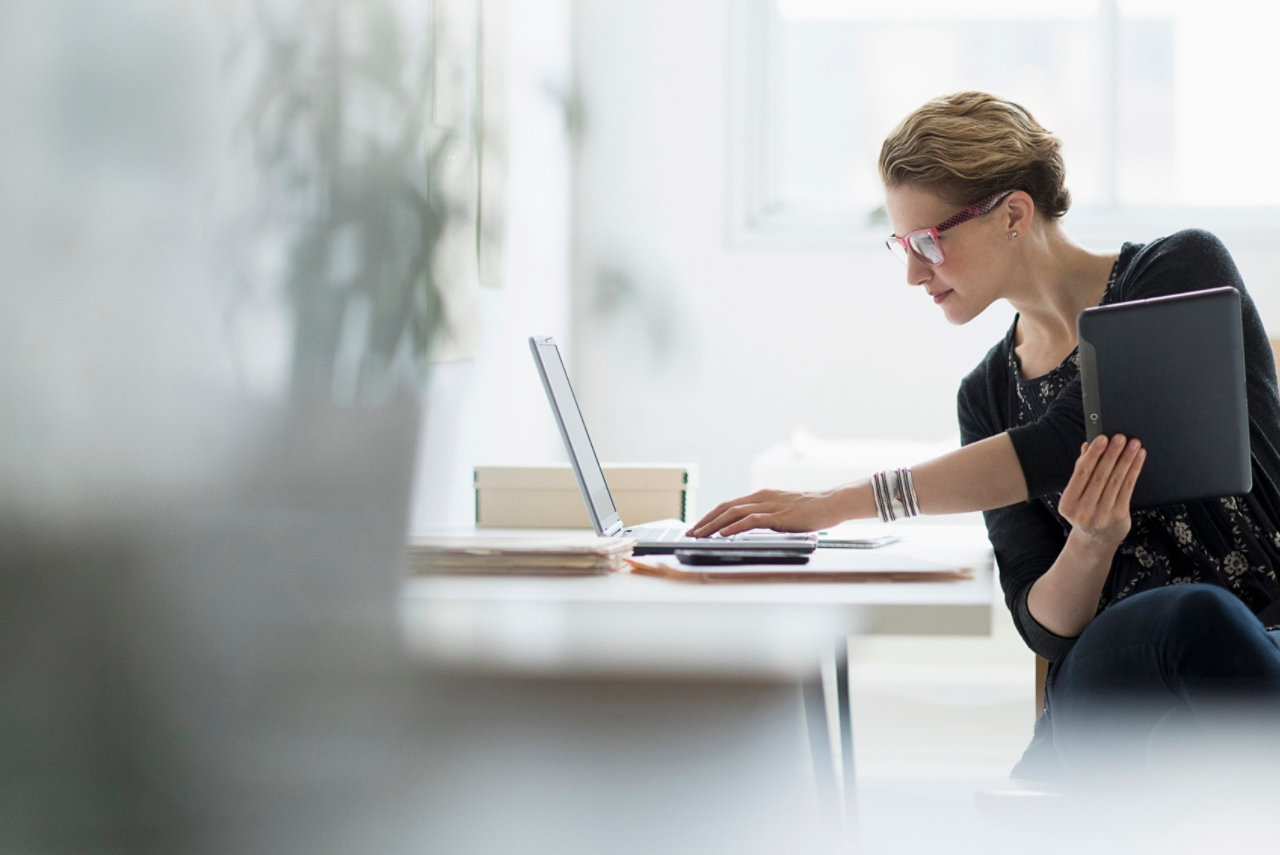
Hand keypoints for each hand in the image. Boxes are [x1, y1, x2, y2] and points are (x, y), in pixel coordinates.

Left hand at [685, 488, 846, 537]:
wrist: (833, 503)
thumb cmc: (811, 511)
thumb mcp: (783, 512)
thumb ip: (767, 517)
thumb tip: (748, 530)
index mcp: (761, 496)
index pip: (728, 505)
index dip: (710, 516)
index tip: (697, 527)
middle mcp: (762, 497)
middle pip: (725, 507)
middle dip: (705, 521)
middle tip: (690, 533)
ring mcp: (770, 505)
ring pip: (733, 513)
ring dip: (714, 525)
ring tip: (700, 535)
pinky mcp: (779, 515)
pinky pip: (751, 520)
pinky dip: (734, 527)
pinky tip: (723, 534)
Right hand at [1058, 434, 1145, 550]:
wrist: (1095, 540)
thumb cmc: (1084, 512)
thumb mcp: (1076, 495)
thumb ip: (1081, 471)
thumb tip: (1087, 446)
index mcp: (1068, 503)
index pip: (1081, 474)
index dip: (1093, 455)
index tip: (1102, 438)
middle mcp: (1084, 510)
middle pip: (1100, 476)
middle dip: (1112, 454)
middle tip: (1120, 438)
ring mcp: (1102, 515)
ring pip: (1116, 481)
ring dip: (1126, 460)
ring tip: (1133, 445)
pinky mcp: (1119, 516)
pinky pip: (1128, 488)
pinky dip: (1134, 471)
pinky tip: (1137, 459)